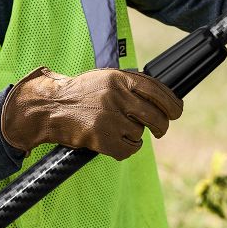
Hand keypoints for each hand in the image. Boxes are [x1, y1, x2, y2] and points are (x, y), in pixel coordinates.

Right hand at [1, 66, 184, 160]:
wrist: (49, 107)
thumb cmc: (80, 93)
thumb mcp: (106, 79)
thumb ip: (130, 85)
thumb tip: (160, 98)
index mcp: (120, 78)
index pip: (156, 90)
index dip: (171, 102)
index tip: (177, 111)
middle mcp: (117, 96)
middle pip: (154, 115)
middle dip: (161, 126)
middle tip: (161, 130)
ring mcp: (109, 117)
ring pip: (139, 133)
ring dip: (135, 136)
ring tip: (120, 130)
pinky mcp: (101, 137)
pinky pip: (128, 149)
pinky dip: (127, 149)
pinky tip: (118, 144)